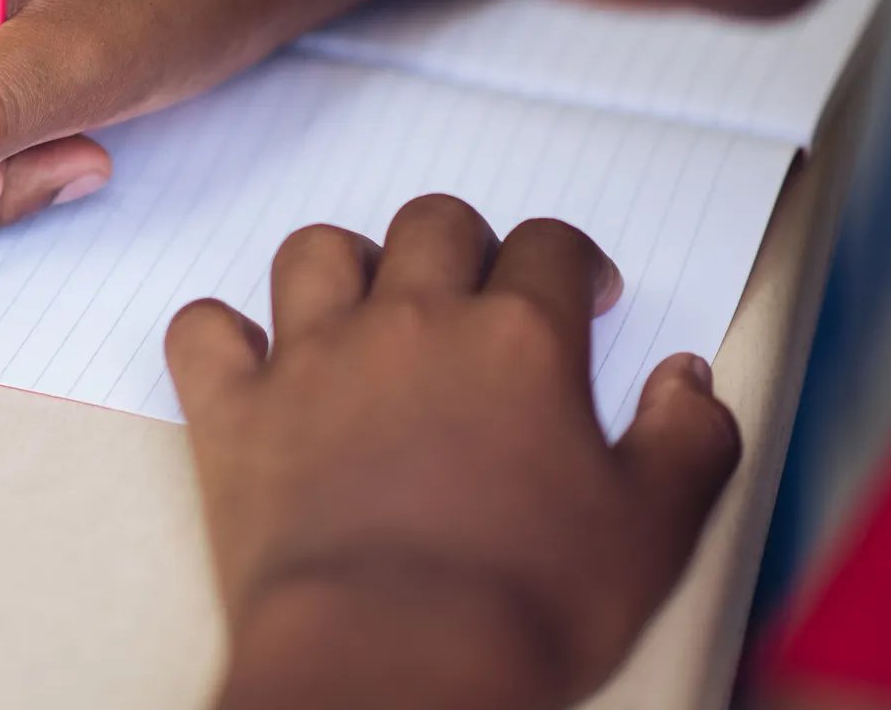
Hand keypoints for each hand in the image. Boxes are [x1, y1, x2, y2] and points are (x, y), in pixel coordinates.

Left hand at [167, 196, 741, 709]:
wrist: (390, 669)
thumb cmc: (520, 609)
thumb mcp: (655, 532)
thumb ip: (689, 439)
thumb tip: (687, 382)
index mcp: (518, 340)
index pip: (550, 246)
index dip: (573, 265)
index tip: (580, 296)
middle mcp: (412, 325)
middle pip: (433, 224)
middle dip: (464, 247)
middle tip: (478, 300)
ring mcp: (312, 362)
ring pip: (317, 252)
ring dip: (345, 267)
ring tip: (368, 311)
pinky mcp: (236, 415)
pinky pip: (202, 330)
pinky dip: (220, 332)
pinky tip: (250, 358)